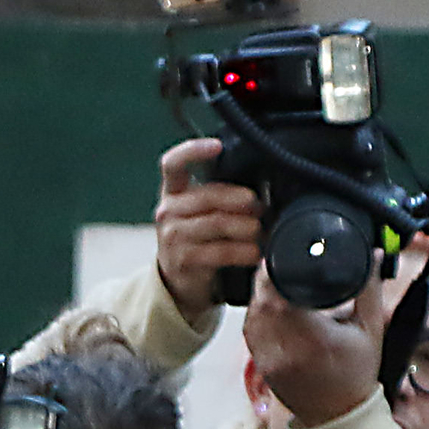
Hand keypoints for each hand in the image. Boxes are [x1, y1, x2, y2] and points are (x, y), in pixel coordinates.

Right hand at [153, 139, 266, 317]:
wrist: (178, 282)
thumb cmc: (197, 240)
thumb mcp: (199, 212)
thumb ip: (219, 195)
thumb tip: (259, 189)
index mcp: (172, 193)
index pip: (173, 164)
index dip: (193, 151)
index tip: (217, 146)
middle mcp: (167, 211)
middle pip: (208, 196)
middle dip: (241, 200)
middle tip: (260, 206)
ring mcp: (173, 236)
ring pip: (217, 223)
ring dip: (246, 227)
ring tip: (261, 231)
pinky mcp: (183, 260)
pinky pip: (220, 251)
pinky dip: (243, 251)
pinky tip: (255, 252)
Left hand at [242, 258, 387, 428]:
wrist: (339, 415)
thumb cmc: (357, 374)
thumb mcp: (371, 329)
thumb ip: (369, 289)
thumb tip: (374, 254)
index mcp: (315, 339)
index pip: (283, 297)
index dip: (278, 273)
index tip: (283, 257)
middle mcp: (287, 350)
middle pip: (263, 303)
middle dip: (267, 279)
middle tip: (277, 263)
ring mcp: (270, 360)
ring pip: (252, 315)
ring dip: (259, 296)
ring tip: (271, 280)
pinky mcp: (261, 366)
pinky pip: (250, 332)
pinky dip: (256, 314)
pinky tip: (266, 304)